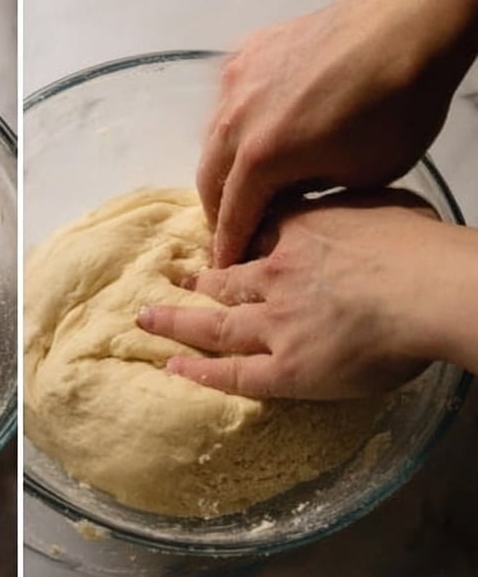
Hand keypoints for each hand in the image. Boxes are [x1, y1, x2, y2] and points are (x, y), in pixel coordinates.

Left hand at [137, 193, 440, 400]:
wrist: (429, 291)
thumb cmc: (423, 248)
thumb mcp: (385, 202)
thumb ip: (356, 209)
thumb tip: (355, 214)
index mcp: (304, 232)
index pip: (258, 233)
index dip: (235, 238)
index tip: (218, 240)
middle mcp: (278, 275)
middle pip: (225, 276)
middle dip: (195, 278)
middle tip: (169, 277)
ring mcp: (276, 324)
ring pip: (215, 323)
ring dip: (177, 320)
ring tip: (147, 318)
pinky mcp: (285, 369)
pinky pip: (233, 373)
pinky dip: (200, 371)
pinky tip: (174, 368)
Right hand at [200, 0, 477, 265]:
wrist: (415, 24)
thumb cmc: (396, 105)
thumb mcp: (356, 179)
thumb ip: (307, 200)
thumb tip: (284, 206)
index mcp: (261, 158)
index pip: (231, 218)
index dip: (228, 249)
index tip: (226, 269)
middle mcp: (237, 118)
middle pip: (209, 180)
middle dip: (218, 211)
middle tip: (233, 231)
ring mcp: (239, 80)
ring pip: (212, 139)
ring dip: (222, 167)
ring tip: (242, 184)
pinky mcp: (251, 51)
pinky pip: (227, 99)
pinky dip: (234, 124)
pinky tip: (254, 132)